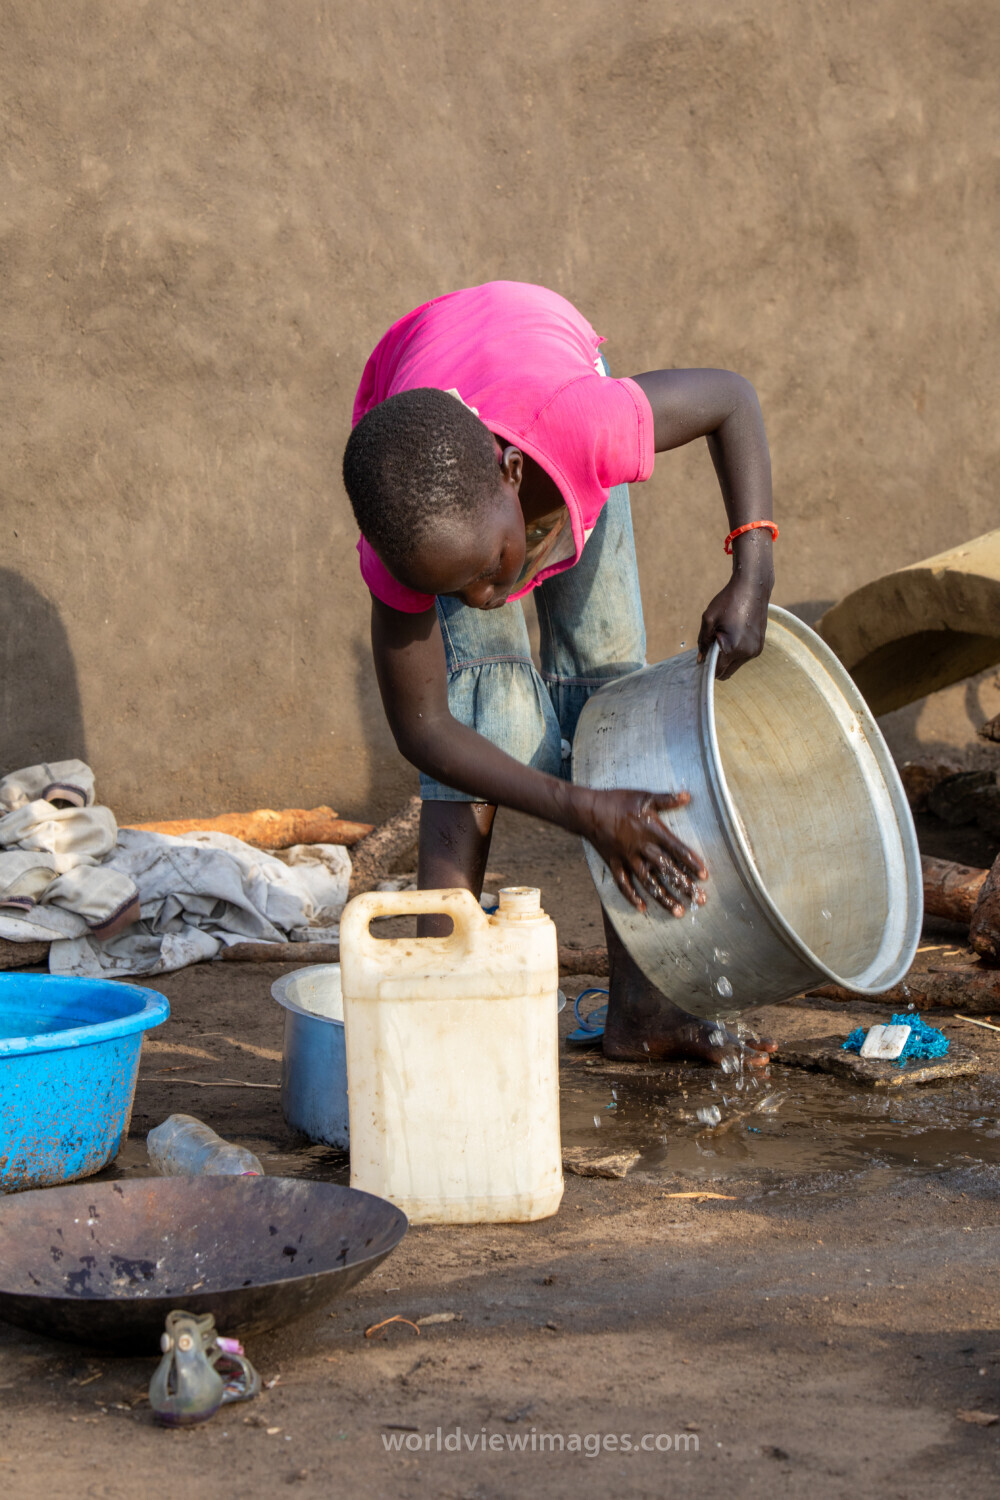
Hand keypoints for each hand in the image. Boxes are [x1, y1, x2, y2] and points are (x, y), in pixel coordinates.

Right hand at [576, 788, 707, 914]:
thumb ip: (666, 799)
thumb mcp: (644, 796)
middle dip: (684, 885)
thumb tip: (687, 796)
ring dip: (664, 898)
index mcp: (652, 831)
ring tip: (679, 911)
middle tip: (700, 900)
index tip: (704, 876)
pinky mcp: (614, 864)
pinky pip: (623, 884)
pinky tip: (642, 908)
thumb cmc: (617, 801)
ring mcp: (627, 858)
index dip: (692, 863)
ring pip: (648, 882)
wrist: (588, 810)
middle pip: (666, 870)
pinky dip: (632, 897)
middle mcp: (642, 848)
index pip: (677, 850)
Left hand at [697, 567, 771, 680]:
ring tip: (723, 636)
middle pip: (727, 672)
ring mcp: (756, 650)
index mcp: (734, 648)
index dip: (707, 669)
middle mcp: (747, 653)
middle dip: (716, 664)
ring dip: (726, 657)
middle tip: (710, 648)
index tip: (701, 660)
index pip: (717, 671)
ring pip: (735, 665)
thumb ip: (703, 641)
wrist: (753, 587)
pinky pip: (743, 657)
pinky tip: (733, 634)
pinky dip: (735, 652)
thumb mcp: (709, 618)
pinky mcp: (760, 645)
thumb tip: (700, 659)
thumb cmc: (729, 600)